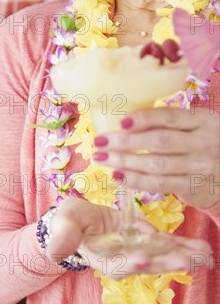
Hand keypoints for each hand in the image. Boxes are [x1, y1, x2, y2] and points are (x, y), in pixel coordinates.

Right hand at [46, 198, 212, 279]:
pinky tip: (200, 246)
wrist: (79, 222)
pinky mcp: (145, 240)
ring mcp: (136, 251)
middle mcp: (122, 259)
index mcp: (100, 258)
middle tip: (187, 261)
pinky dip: (183, 245)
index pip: (116, 265)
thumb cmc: (67, 222)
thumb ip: (63, 236)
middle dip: (166, 263)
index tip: (143, 259)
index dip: (129, 263)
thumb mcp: (62, 224)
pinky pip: (165, 243)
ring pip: (161, 256)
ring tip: (203, 255)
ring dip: (182, 256)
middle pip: (146, 264)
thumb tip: (57, 248)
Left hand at [93, 107, 219, 208]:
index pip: (169, 116)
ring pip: (157, 165)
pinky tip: (118, 176)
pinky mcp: (193, 186)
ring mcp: (199, 166)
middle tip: (99, 141)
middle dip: (125, 142)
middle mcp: (203, 142)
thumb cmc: (200, 141)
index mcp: (203, 120)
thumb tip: (123, 119)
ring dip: (125, 162)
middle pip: (159, 141)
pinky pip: (160, 184)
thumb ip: (169, 121)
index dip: (143, 118)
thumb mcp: (195, 125)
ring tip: (102, 159)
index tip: (119, 121)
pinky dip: (136, 181)